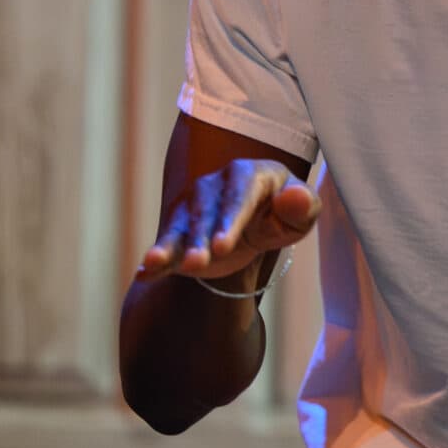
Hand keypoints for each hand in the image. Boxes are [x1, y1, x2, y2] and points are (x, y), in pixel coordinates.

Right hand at [139, 159, 318, 284]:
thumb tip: (296, 197)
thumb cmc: (283, 214)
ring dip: (167, 247)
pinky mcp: (178, 229)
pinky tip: (144, 272)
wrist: (256, 222)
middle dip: (198, 239)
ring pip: (179, 229)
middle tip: (196, 263)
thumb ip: (303, 206)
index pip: (237, 198)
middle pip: (204, 214)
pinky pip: (166, 244)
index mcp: (247, 174)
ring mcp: (192, 207)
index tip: (222, 246)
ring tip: (154, 262)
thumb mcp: (300, 214)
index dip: (229, 221)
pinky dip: (155, 259)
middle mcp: (213, 186)